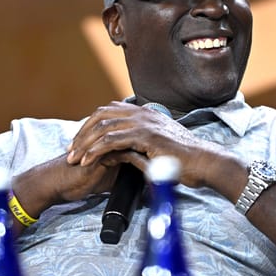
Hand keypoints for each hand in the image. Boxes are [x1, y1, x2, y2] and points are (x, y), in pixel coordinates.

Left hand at [66, 101, 227, 187]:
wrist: (205, 164)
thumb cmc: (185, 161)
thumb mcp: (154, 153)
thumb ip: (134, 150)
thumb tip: (115, 155)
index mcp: (145, 114)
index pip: (109, 112)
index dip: (90, 126)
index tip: (79, 143)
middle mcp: (143, 113)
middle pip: (101, 116)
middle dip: (82, 134)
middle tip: (70, 151)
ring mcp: (144, 122)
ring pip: (103, 127)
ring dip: (85, 143)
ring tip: (74, 159)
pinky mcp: (146, 136)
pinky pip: (112, 140)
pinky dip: (96, 150)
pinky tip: (87, 161)